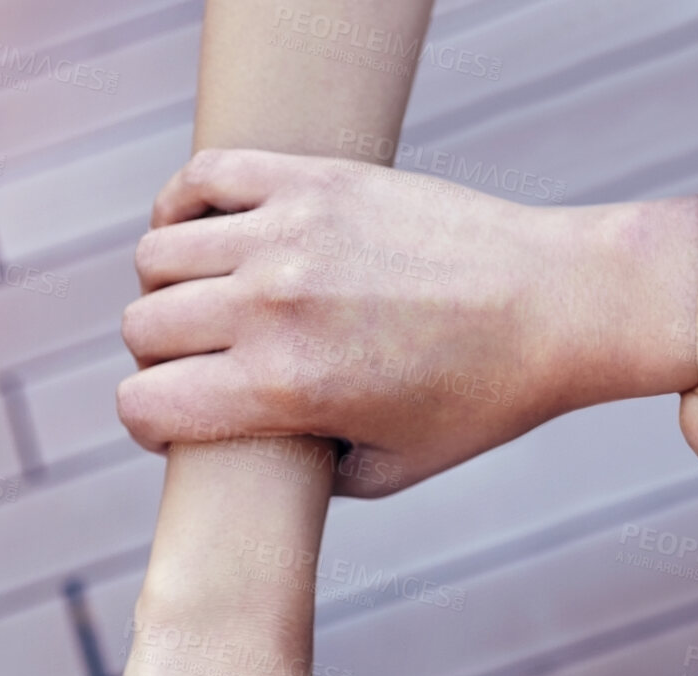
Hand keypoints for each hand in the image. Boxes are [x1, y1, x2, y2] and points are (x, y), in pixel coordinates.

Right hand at [117, 149, 617, 496]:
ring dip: (170, 290)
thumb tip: (252, 460)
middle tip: (205, 370)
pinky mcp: (312, 181)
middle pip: (143, 328)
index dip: (150, 426)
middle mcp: (272, 306)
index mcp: (285, 387)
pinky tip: (205, 238)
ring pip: (158, 257)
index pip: (145, 403)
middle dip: (162, 362)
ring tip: (210, 308)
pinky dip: (182, 209)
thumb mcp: (392, 469)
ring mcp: (288, 234)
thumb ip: (307, 475)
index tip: (175, 426)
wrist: (554, 305)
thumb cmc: (482, 399)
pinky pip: (200, 178)